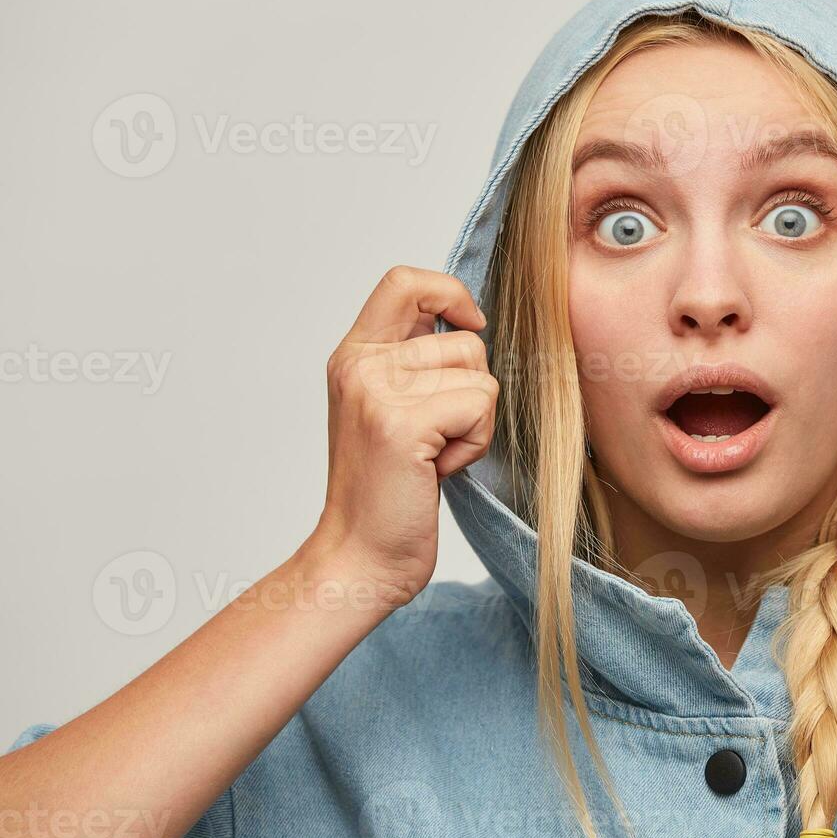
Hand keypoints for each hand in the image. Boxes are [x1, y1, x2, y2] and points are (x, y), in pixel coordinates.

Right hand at [311, 265, 496, 605]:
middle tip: (434, 436)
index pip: (404, 281)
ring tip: (433, 454)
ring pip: (480, 374)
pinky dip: (474, 443)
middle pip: (465, 340)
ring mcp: (377, 391)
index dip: (450, 292)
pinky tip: (437, 470)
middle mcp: (359, 365)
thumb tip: (469, 323)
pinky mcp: (401, 423)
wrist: (359, 557)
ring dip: (474, 422)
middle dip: (471, 390)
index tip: (470, 326)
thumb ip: (414, 362)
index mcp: (354, 356)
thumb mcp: (390, 410)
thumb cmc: (388, 490)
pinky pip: (480, 405)